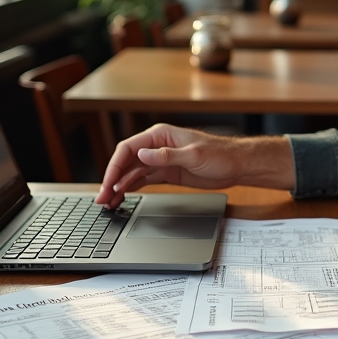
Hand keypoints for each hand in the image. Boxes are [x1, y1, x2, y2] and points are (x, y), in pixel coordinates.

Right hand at [95, 124, 294, 207]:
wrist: (236, 165)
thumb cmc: (219, 154)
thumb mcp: (194, 155)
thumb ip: (167, 155)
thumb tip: (143, 154)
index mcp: (160, 134)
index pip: (129, 148)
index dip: (115, 166)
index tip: (108, 183)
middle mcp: (156, 146)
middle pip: (126, 161)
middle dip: (112, 179)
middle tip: (101, 198)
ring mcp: (159, 160)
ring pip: (131, 173)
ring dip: (118, 187)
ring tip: (107, 203)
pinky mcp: (165, 173)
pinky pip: (142, 180)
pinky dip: (130, 189)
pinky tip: (121, 199)